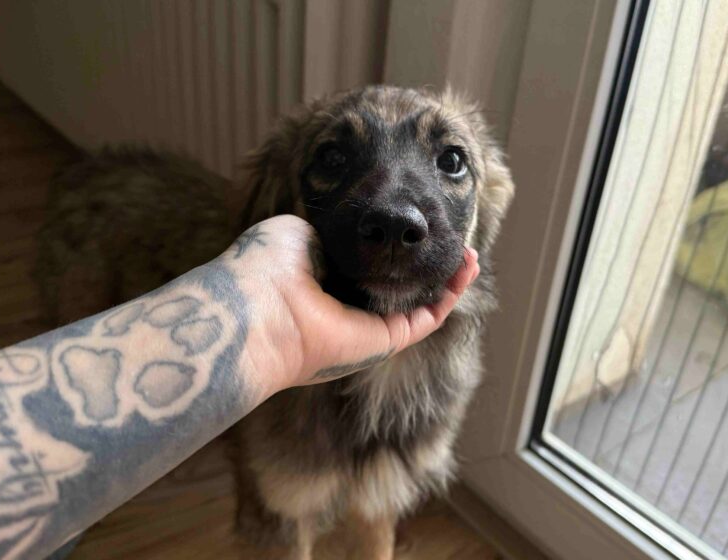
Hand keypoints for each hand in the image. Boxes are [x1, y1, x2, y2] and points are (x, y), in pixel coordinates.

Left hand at [226, 215, 479, 393]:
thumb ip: (327, 224)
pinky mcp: (385, 341)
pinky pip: (428, 318)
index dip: (395, 247)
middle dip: (427, 263)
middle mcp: (347, 306)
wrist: (259, 307)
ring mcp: (368, 327)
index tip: (415, 224)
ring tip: (468, 253)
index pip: (369, 265)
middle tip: (449, 238)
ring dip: (448, 279)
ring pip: (420, 303)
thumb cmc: (265, 266)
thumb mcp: (295, 228)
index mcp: (324, 280)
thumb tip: (354, 221)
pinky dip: (451, 295)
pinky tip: (465, 267)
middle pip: (399, 286)